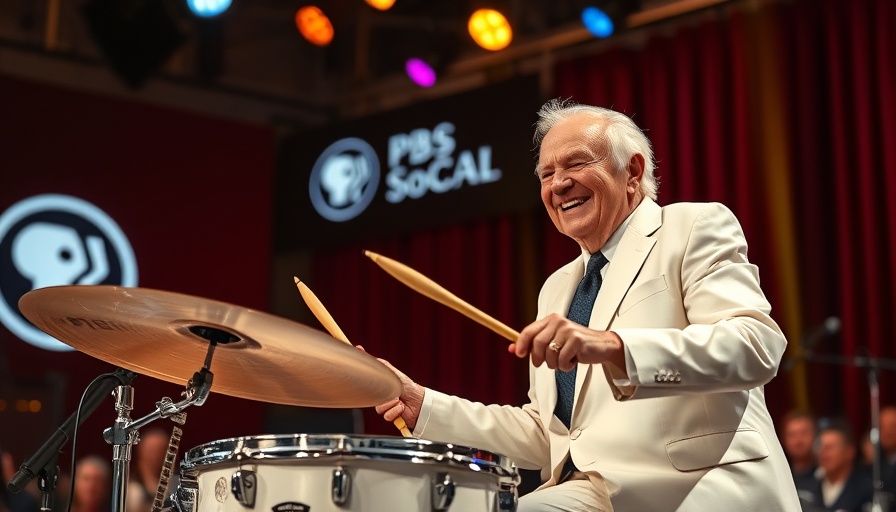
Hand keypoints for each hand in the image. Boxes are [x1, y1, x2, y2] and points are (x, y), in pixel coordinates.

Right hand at [359, 346, 424, 429]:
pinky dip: (395, 411)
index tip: (374, 383)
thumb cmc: (409, 387)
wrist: (419, 401)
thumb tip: (374, 357)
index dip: (369, 388)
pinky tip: (401, 408)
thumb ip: (384, 366)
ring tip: (399, 400)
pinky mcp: (391, 417)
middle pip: (373, 401)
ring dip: (391, 404)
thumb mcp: (395, 374)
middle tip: (394, 394)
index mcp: (382, 390)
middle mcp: (383, 400)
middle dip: (384, 397)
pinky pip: (387, 416)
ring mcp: (387, 409)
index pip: (370, 390)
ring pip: (379, 409)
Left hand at [509, 313, 626, 371]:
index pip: (529, 331)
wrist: (601, 345)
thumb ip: (533, 344)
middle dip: (538, 358)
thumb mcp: (553, 342)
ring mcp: (568, 330)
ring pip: (549, 355)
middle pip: (537, 344)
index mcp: (550, 320)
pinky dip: (566, 366)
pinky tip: (573, 360)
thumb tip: (511, 349)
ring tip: (564, 360)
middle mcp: (558, 322)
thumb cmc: (575, 345)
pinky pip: (562, 360)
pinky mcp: (577, 340)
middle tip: (545, 363)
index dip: (521, 343)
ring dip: (555, 364)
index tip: (518, 354)